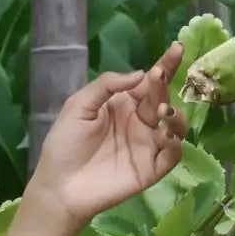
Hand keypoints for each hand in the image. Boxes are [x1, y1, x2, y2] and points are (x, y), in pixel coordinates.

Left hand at [28, 43, 187, 227]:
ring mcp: (147, 146)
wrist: (58, 187)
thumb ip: (106, 85)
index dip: (165, 65)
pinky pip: (172, 155)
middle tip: (158, 79)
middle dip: (164, 86)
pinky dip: (175, 145)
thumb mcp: (78, 106)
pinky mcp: (150, 170)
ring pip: (175, 126)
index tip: (176, 48)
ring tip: (163, 112)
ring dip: (175, 116)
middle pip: (163, 99)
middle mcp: (140, 123)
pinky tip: (165, 137)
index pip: (150, 82)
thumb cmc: (65, 145)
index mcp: (124, 105)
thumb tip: (140, 74)